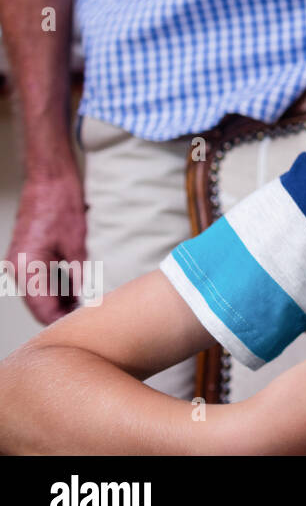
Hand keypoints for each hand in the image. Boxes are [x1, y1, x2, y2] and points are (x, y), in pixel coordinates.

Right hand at [7, 170, 87, 323]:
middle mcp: (16, 268)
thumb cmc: (62, 205)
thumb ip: (79, 278)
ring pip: (38, 293)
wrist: (50, 179)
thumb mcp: (78, 247)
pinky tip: (74, 287)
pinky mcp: (23, 255)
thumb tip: (86, 302)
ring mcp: (17, 262)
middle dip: (62, 312)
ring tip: (85, 302)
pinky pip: (37, 280)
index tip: (84, 325)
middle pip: (39, 304)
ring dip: (59, 300)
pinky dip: (54, 286)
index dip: (64, 320)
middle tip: (88, 316)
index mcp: (26, 267)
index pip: (43, 309)